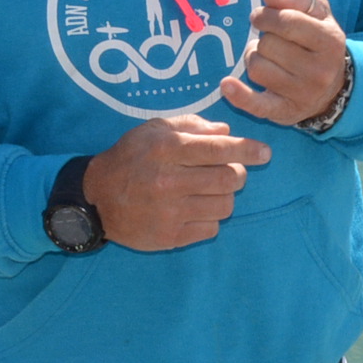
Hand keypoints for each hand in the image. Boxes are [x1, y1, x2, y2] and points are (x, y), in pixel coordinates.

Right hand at [84, 114, 272, 250]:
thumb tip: (226, 131)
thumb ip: (191, 125)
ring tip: (209, 191)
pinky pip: (211, 228)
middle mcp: (169, 181)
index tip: (265, 153)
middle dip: (237, 174)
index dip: (247, 150)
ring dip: (224, 197)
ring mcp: (170, 212)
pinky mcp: (170, 237)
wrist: (97, 200)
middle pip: (228, 179)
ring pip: (225, 206)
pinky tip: (194, 210)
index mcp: (166, 149)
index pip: (218, 149)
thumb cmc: (130, 158)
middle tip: (228, 172)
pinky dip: (210, 218)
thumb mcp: (153, 130)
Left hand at [219, 0, 350, 127]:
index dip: (266, 16)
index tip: (260, 17)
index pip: (287, 22)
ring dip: (255, 58)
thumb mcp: (317, 12)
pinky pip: (257, 104)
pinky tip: (227, 85)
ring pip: (257, 68)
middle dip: (264, 38)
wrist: (332, 87)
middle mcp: (320, 71)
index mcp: (331, 41)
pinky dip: (240, 96)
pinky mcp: (285, 112)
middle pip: (269, 45)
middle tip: (272, 41)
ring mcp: (303, 94)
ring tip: (268, 58)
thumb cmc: (318, 40)